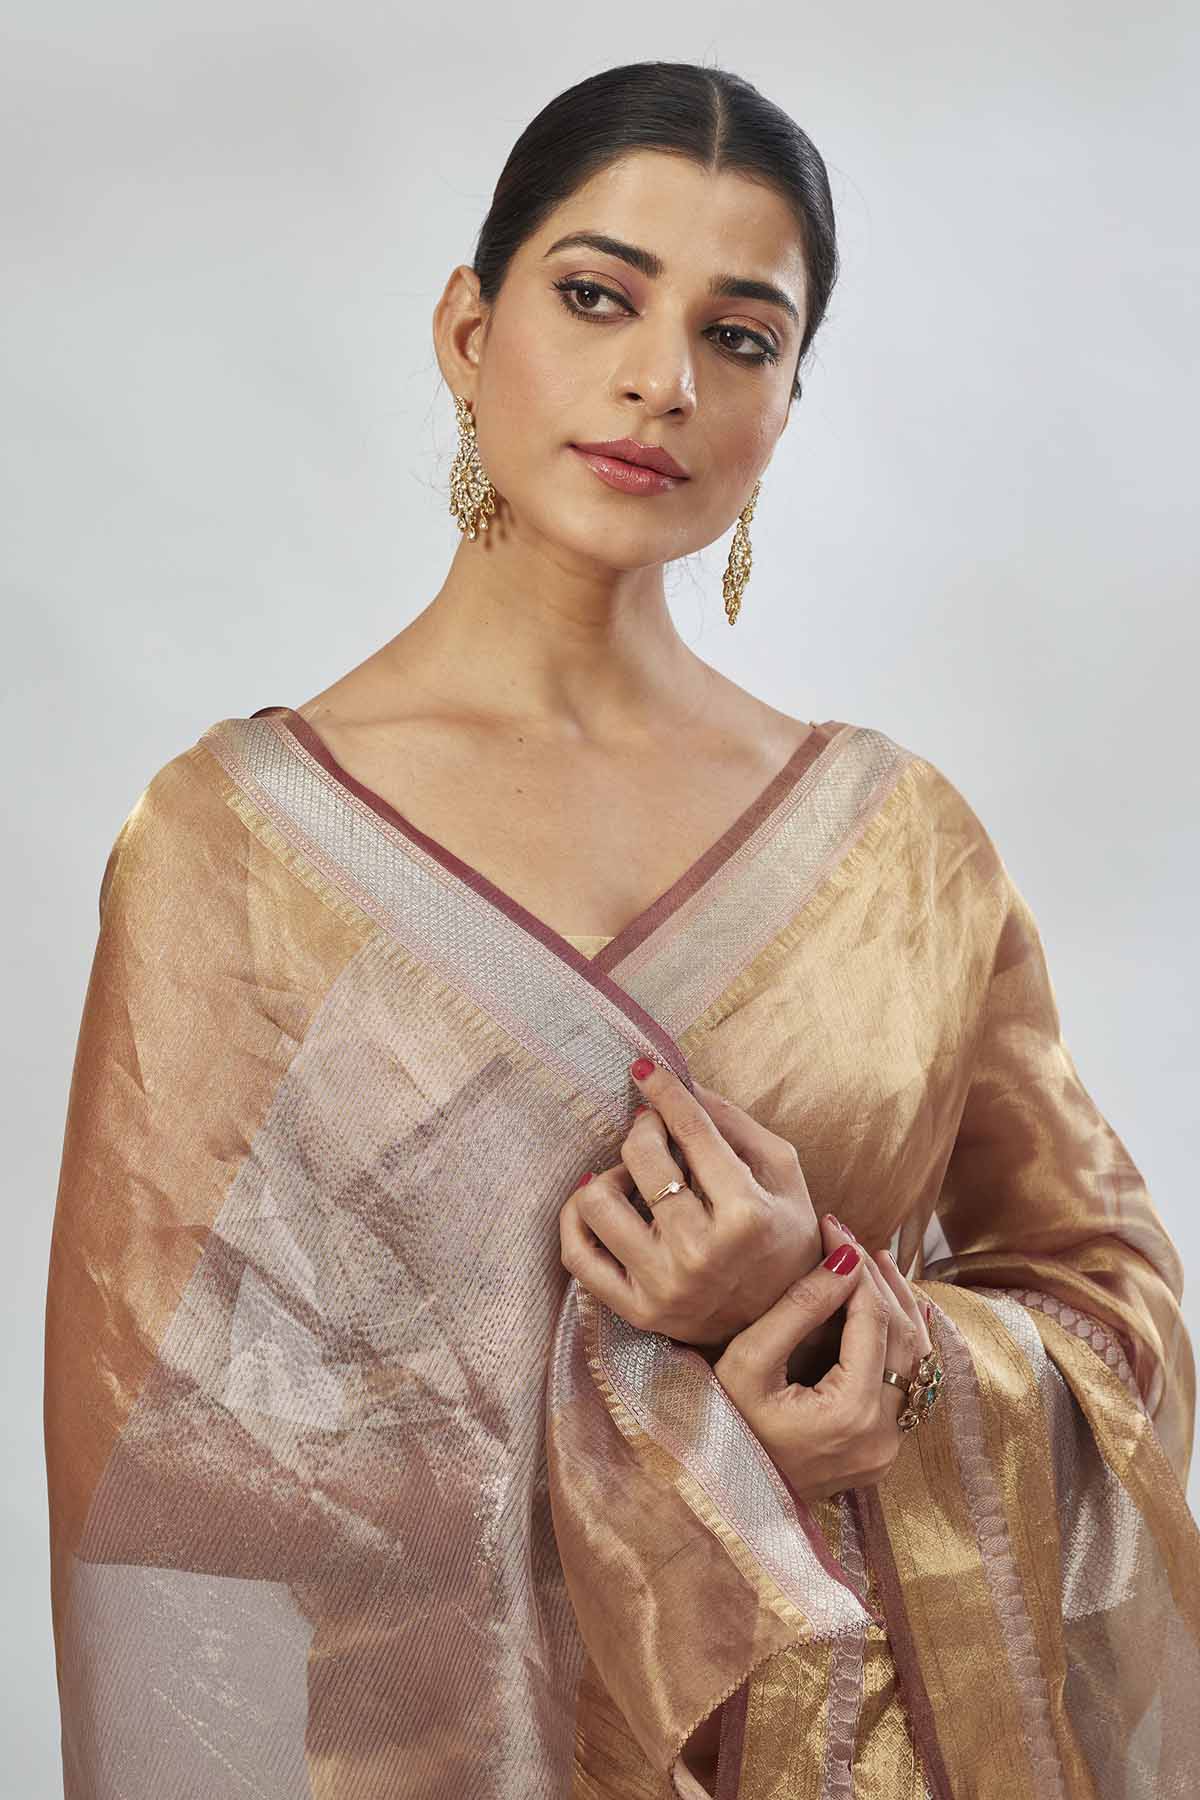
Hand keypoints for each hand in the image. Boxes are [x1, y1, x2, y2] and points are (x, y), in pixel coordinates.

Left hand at [558, 1060, 821, 1349]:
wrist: (780, 1321)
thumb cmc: (783, 1236)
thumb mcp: (781, 1173)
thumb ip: (734, 1124)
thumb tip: (683, 1083)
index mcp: (747, 1215)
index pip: (692, 1132)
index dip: (664, 1091)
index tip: (644, 1070)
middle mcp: (702, 1253)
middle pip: (641, 1159)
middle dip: (643, 1130)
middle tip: (653, 1130)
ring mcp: (664, 1286)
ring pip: (598, 1203)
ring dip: (611, 1174)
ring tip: (632, 1176)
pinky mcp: (636, 1311)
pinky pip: (578, 1255)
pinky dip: (576, 1218)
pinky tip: (598, 1200)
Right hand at [711, 1215, 933, 1503]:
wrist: (723, 1493)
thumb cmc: (723, 1424)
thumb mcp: (748, 1362)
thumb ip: (798, 1308)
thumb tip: (845, 1257)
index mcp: (851, 1413)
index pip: (873, 1319)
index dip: (857, 1267)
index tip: (834, 1227)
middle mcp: (882, 1435)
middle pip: (904, 1337)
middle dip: (879, 1280)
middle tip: (853, 1237)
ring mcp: (888, 1448)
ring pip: (915, 1362)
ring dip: (898, 1306)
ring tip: (877, 1261)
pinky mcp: (883, 1451)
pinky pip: (907, 1386)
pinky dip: (903, 1342)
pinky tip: (897, 1309)